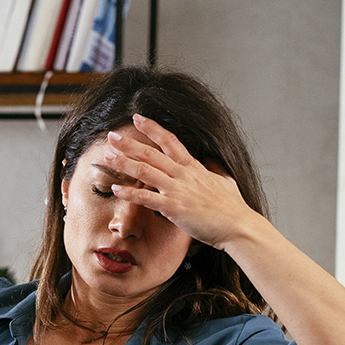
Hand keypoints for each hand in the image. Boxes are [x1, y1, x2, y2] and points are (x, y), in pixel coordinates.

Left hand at [103, 113, 261, 249]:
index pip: (170, 141)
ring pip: (146, 171)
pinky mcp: (174, 207)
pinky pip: (147, 198)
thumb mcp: (225, 180)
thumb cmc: (232, 207)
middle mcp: (183, 174)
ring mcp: (178, 190)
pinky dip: (130, 193)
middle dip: (129, 143)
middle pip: (152, 153)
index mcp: (194, 167)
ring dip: (124, 163)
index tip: (138, 118)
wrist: (238, 226)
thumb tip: (210, 162)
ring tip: (107, 157)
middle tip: (111, 136)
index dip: (153, 128)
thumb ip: (213, 170)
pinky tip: (115, 189)